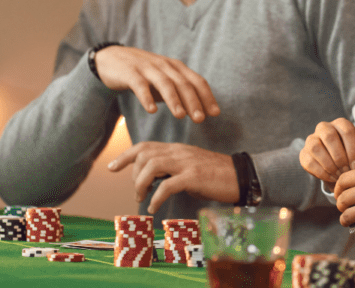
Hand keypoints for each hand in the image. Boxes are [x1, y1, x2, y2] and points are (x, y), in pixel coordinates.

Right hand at [93, 45, 218, 122]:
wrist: (112, 58)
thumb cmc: (144, 74)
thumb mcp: (164, 81)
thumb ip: (179, 93)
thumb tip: (199, 112)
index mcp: (176, 68)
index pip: (197, 81)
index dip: (207, 97)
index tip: (215, 113)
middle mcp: (165, 66)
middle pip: (183, 84)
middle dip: (193, 102)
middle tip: (200, 119)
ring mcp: (147, 68)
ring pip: (165, 84)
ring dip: (174, 100)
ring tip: (181, 116)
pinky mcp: (130, 73)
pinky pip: (140, 85)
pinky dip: (146, 97)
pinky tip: (152, 110)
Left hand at [107, 142, 237, 213]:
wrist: (241, 176)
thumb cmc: (216, 175)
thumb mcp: (190, 167)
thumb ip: (173, 169)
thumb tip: (155, 181)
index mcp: (178, 149)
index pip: (146, 146)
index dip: (126, 155)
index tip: (112, 167)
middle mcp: (180, 152)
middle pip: (145, 154)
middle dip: (133, 174)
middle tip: (138, 192)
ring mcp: (187, 163)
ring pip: (152, 166)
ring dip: (141, 184)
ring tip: (143, 198)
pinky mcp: (194, 177)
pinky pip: (167, 186)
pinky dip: (156, 198)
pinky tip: (154, 207)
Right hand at [300, 118, 354, 183]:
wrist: (336, 164)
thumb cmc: (349, 157)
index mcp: (341, 124)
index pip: (347, 132)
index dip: (353, 150)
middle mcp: (324, 127)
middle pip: (330, 137)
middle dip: (340, 157)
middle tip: (347, 171)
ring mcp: (311, 139)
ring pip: (316, 148)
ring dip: (329, 165)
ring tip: (339, 176)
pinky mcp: (304, 153)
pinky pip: (309, 161)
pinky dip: (321, 172)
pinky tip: (331, 178)